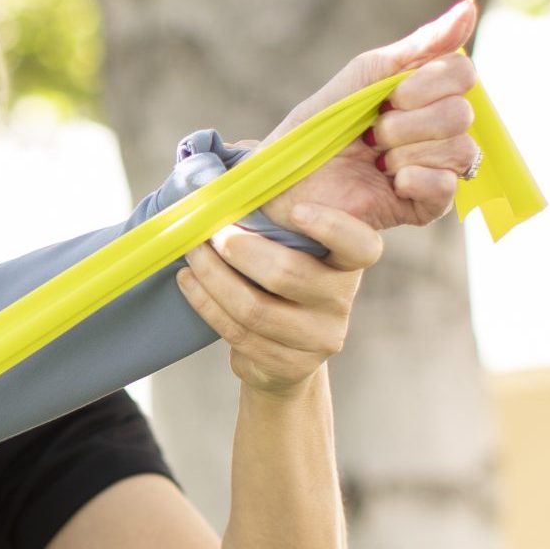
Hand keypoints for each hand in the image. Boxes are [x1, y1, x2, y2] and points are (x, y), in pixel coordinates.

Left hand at [175, 203, 381, 395]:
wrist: (285, 354)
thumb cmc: (282, 284)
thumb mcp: (292, 251)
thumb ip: (275, 221)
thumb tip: (229, 183)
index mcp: (348, 264)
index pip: (360, 245)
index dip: (332, 227)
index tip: (296, 210)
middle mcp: (341, 301)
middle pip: (288, 274)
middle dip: (240, 249)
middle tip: (212, 231)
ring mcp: (319, 338)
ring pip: (255, 308)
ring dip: (213, 276)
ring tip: (191, 254)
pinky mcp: (290, 365)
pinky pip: (238, 332)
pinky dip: (206, 303)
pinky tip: (189, 281)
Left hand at [262, 0, 486, 232]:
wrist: (282, 175)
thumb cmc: (318, 124)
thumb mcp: (365, 76)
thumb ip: (419, 46)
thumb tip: (470, 7)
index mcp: (426, 95)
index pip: (463, 74)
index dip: (429, 83)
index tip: (390, 95)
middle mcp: (437, 131)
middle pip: (461, 114)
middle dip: (410, 121)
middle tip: (373, 132)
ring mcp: (433, 168)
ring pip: (460, 150)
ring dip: (408, 150)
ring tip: (376, 158)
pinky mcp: (423, 206)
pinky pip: (448, 188)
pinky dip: (416, 178)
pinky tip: (390, 178)